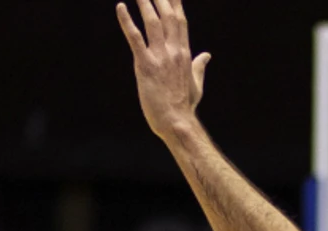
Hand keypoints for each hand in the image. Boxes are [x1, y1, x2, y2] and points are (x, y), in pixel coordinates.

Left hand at [116, 0, 209, 142]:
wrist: (176, 122)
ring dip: (145, 3)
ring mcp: (160, 57)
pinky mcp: (145, 66)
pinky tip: (120, 7)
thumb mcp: (196, 83)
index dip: (175, 3)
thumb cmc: (185, 105)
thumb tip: (206, 55)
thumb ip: (199, 66)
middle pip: (167, 16)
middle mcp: (174, 51)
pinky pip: (135, 39)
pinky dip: (127, 21)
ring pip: (152, 22)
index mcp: (184, 53)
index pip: (180, 21)